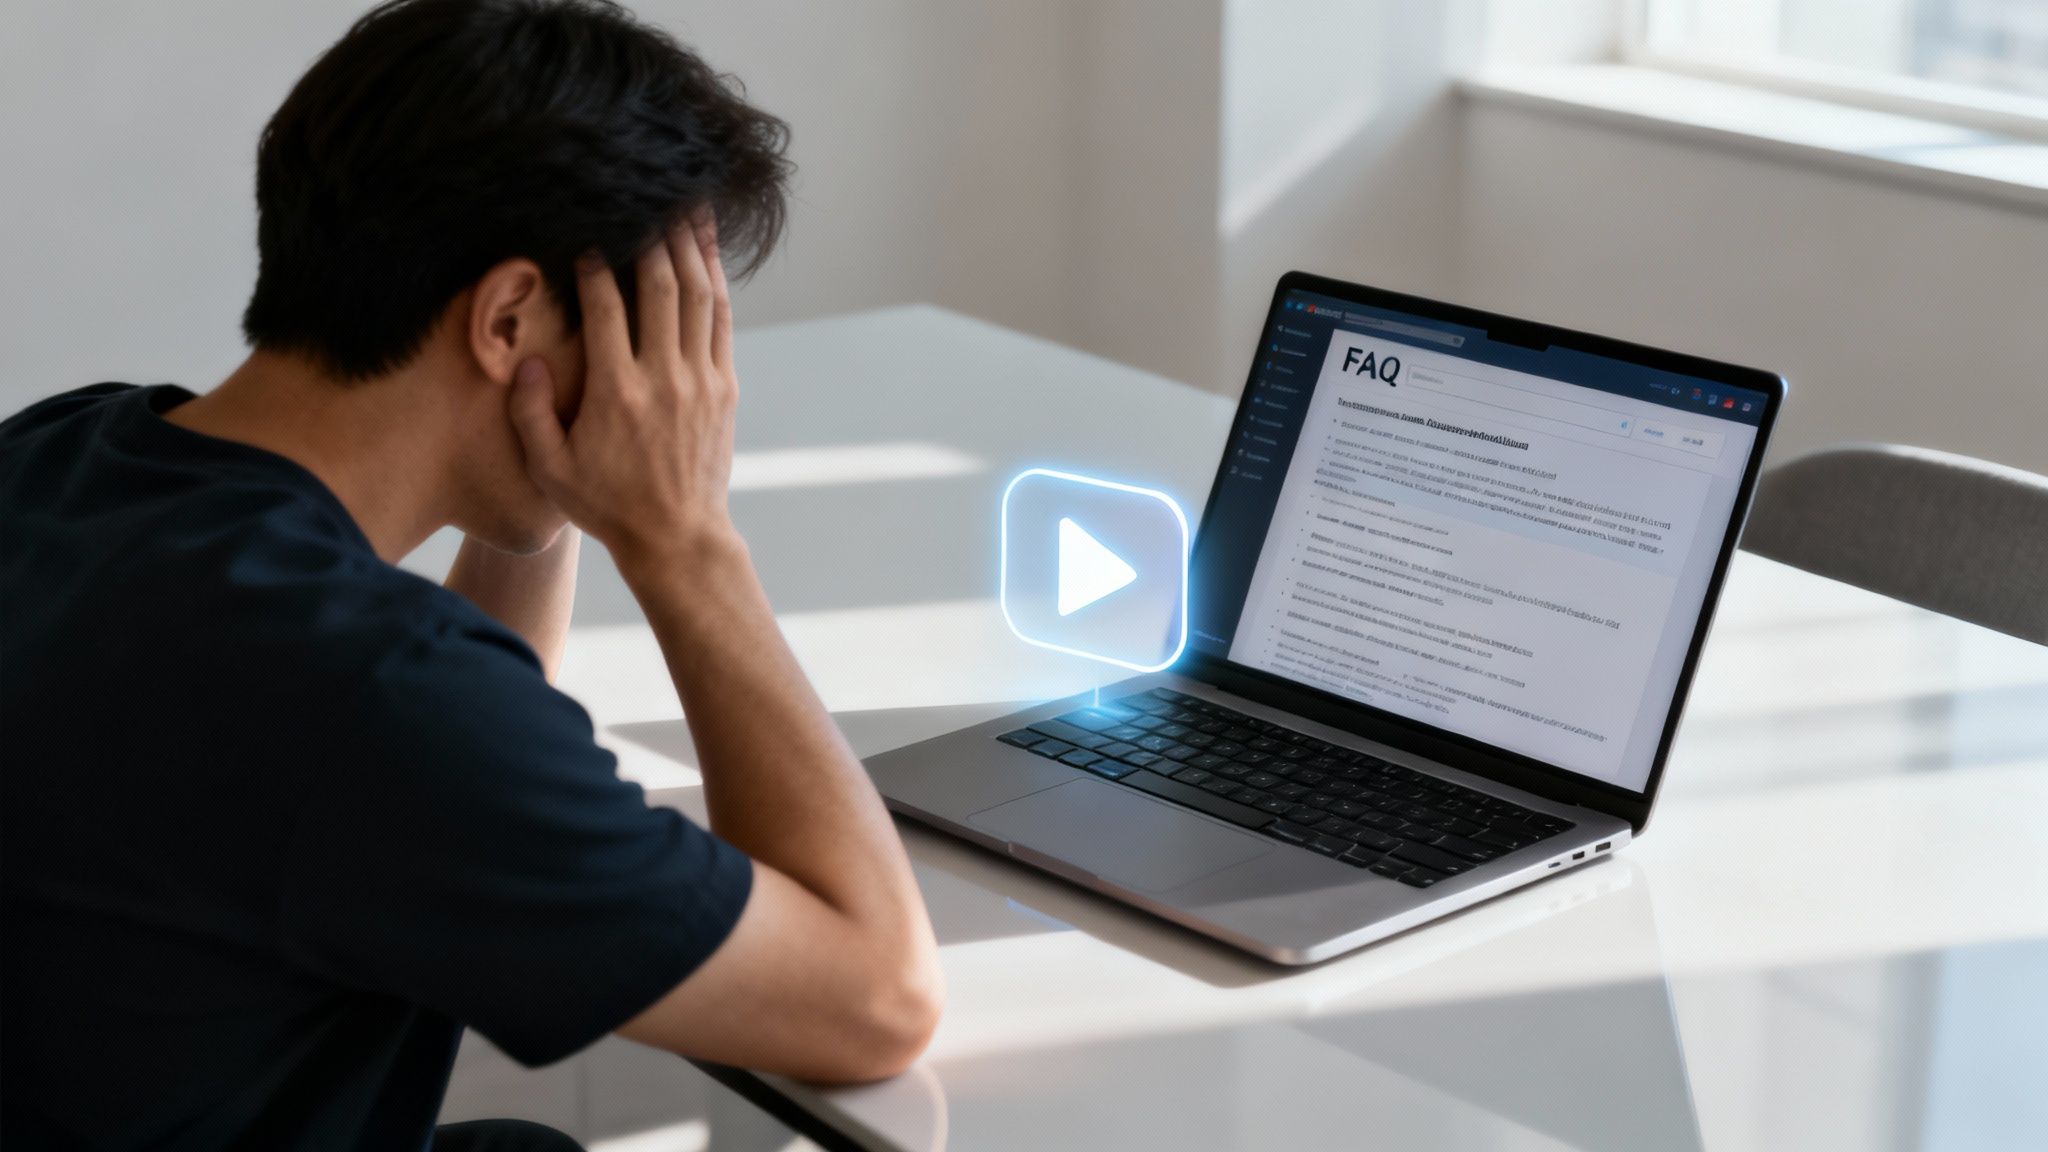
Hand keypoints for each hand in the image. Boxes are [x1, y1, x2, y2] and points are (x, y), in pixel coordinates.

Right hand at [510, 214, 739, 573]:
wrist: (677, 537)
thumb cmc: (607, 505)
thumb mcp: (551, 470)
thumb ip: (531, 414)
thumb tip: (528, 362)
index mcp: (616, 392)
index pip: (608, 307)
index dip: (596, 264)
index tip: (586, 233)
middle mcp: (663, 378)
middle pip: (661, 287)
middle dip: (652, 235)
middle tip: (643, 193)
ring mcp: (700, 379)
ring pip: (699, 296)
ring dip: (690, 246)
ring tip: (684, 202)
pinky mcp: (724, 386)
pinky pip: (722, 320)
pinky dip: (716, 280)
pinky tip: (708, 252)